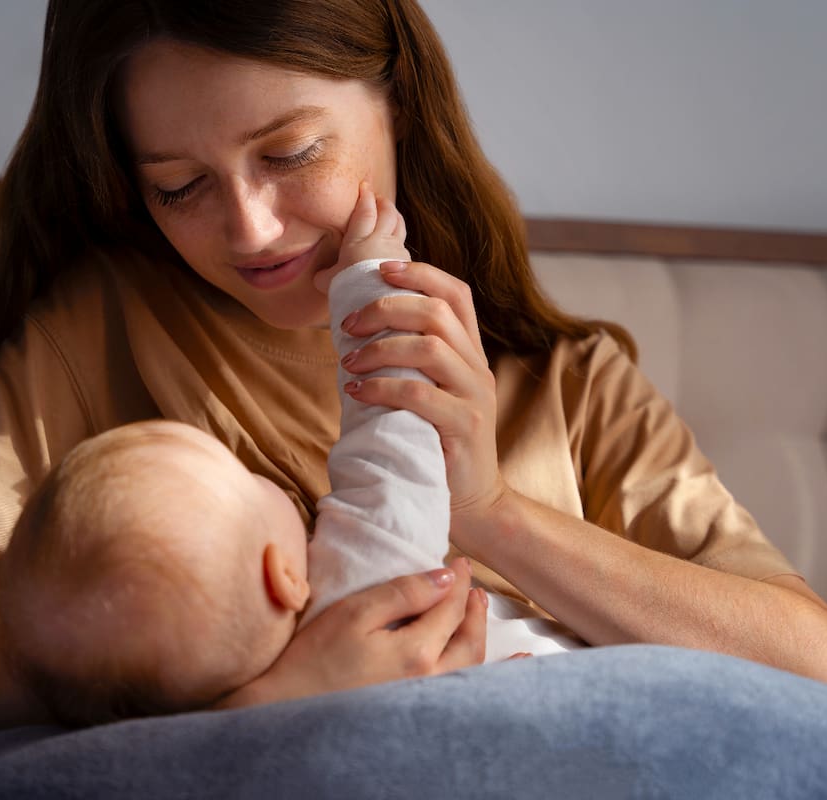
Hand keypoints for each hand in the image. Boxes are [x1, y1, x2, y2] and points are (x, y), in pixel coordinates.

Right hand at [219, 559, 486, 707]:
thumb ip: (402, 593)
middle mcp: (432, 681)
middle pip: (469, 637)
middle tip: (470, 585)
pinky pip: (467, 695)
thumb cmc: (313, 661)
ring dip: (480, 635)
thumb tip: (445, 577)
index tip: (458, 562)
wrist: (286, 712)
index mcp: (416, 651)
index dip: (456, 581)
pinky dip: (495, 681)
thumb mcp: (354, 614)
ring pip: (472, 666)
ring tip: (478, 612)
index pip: (450, 606)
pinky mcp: (418, 714)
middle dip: (472, 607)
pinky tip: (513, 671)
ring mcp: (428, 702)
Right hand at [314, 182, 410, 292]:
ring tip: (390, 213)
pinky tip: (396, 243)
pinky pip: (404, 244)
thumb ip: (325, 275)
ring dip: (394, 215)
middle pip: (386, 212)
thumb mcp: (329, 282)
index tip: (364, 186)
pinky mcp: (406, 262)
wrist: (376, 304)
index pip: (365, 210)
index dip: (365, 196)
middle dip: (382, 202)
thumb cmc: (349, 291)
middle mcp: (380, 240)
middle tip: (378, 198)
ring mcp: (396, 250)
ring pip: (398, 224)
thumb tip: (319, 276)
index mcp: (358, 239)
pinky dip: (399, 238)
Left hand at [336, 260, 510, 544]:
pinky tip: (356, 392)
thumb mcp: (427, 394)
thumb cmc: (435, 445)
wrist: (472, 502)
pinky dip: (382, 387)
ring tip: (349, 363)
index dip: (420, 273)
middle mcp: (478, 368)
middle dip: (386, 309)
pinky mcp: (466, 426)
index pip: (456, 293)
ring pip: (429, 348)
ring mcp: (475, 396)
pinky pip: (420, 394)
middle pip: (437, 312)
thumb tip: (352, 329)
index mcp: (470, 353)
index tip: (380, 270)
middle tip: (348, 326)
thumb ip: (406, 362)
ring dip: (380, 349)